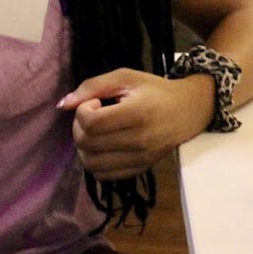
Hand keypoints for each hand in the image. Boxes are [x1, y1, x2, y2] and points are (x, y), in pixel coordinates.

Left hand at [59, 69, 212, 179]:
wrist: (189, 110)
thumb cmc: (156, 91)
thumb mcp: (127, 77)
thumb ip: (93, 85)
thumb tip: (63, 104)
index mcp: (137, 113)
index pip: (91, 123)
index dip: (83, 111)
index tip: (95, 102)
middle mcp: (139, 140)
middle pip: (87, 143)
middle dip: (79, 127)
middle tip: (92, 116)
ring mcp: (140, 158)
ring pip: (91, 164)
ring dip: (85, 147)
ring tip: (96, 133)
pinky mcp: (140, 169)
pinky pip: (104, 176)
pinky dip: (96, 162)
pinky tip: (104, 147)